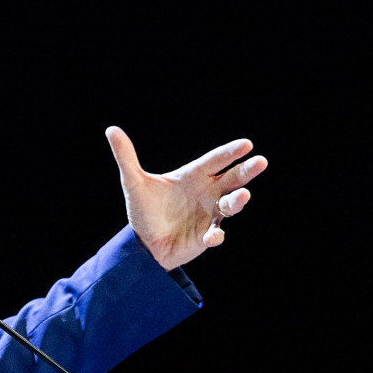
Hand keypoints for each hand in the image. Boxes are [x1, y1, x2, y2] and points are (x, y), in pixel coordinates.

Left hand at [105, 127, 266, 270]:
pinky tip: (210, 236)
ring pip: (232, 205)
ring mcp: (210, 214)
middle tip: (261, 162)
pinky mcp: (207, 235)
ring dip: (238, 201)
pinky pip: (216, 234)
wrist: (144, 242)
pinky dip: (216, 235)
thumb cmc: (144, 210)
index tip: (247, 144)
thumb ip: (126, 157)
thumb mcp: (133, 183)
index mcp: (194, 176)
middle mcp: (207, 193)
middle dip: (247, 171)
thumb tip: (111, 129)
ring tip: (242, 196)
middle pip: (233, 179)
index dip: (230, 153)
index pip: (215, 161)